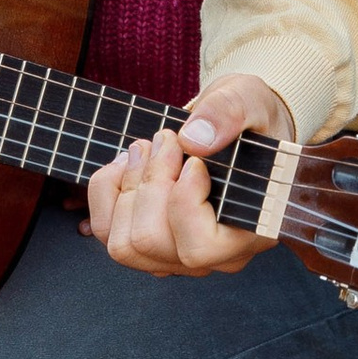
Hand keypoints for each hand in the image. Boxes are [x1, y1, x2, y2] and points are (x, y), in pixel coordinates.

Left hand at [86, 72, 297, 274]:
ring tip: (146, 149)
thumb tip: (194, 140)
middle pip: (151, 242)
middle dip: (150, 181)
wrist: (238, 128)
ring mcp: (178, 256)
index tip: (193, 160)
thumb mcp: (249, 101)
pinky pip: (106, 231)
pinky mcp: (148, 245)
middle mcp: (214, 257)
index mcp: (251, 233)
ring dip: (128, 187)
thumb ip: (228, 114)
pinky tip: (129, 163)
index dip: (183, 200)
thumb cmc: (249, 120)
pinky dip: (107, 191)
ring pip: (123, 245)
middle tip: (167, 140)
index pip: (199, 247)